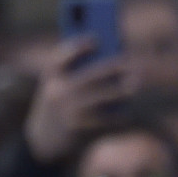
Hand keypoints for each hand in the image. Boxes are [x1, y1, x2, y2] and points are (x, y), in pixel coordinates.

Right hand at [23, 38, 135, 162]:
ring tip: (134, 85)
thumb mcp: (61, 83)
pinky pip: (100, 118)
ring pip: (98, 97)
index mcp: (52, 74)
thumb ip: (80, 70)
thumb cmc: (61, 101)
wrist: (43, 137)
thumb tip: (113, 57)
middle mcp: (57, 89)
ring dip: (118, 91)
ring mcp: (66, 108)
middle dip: (111, 67)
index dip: (78, 46)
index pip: (62, 56)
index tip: (96, 39)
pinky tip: (125, 112)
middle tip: (129, 63)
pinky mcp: (75, 125)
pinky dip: (115, 115)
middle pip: (89, 75)